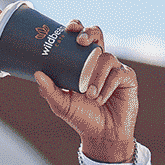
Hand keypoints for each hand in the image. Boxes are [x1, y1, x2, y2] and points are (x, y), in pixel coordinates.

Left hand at [33, 21, 137, 163]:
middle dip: (89, 33)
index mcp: (83, 62)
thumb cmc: (82, 118)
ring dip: (96, 75)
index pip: (81, 38)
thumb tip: (37, 73)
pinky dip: (107, 86)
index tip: (69, 28)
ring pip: (107, 58)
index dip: (78, 27)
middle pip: (98, 35)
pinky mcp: (128, 79)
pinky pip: (118, 74)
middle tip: (80, 42)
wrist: (102, 136)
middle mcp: (99, 62)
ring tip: (90, 95)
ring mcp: (115, 69)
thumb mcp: (62, 105)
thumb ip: (50, 91)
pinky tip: (100, 99)